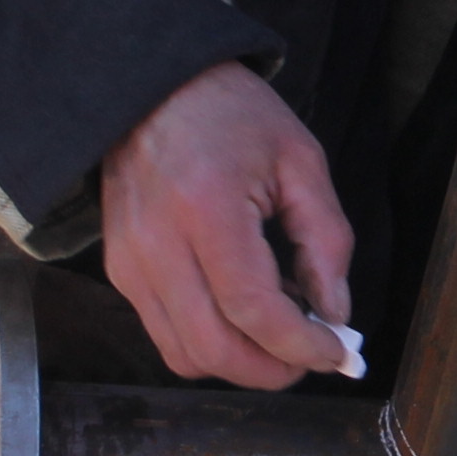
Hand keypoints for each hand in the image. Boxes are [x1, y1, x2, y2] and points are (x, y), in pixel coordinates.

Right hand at [97, 62, 356, 389]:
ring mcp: (130, 262)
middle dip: (272, 370)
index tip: (337, 352)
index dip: (301, 345)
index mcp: (207, 207)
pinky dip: (210, 341)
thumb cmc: (232, 115)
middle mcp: (157, 243)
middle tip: (312, 356)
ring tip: (278, 330)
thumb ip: (326, 242)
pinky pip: (166, 333)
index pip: (253, 310)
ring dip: (240, 362)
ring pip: (184, 354)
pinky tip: (241, 312)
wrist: (151, 85)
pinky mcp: (119, 270)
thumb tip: (335, 314)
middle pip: (214, 349)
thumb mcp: (301, 161)